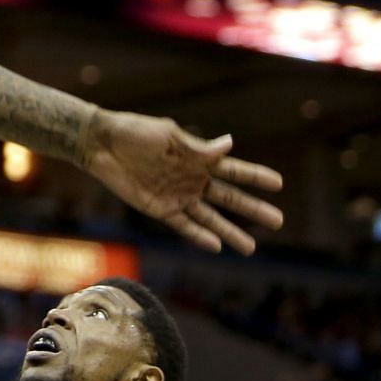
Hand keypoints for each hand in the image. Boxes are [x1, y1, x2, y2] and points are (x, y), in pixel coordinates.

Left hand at [83, 111, 284, 253]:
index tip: (279, 183)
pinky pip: (184, 226)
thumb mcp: (168, 135)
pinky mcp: (159, 209)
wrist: (102, 144)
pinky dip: (200, 236)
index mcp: (197, 158)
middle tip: (279, 221)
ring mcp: (177, 196)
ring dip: (230, 232)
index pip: (234, 170)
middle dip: (253, 209)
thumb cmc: (135, 132)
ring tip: (251, 248)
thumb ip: (198, 148)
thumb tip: (230, 144)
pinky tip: (216, 245)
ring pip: (210, 218)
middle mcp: (192, 180)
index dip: (255, 176)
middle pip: (229, 198)